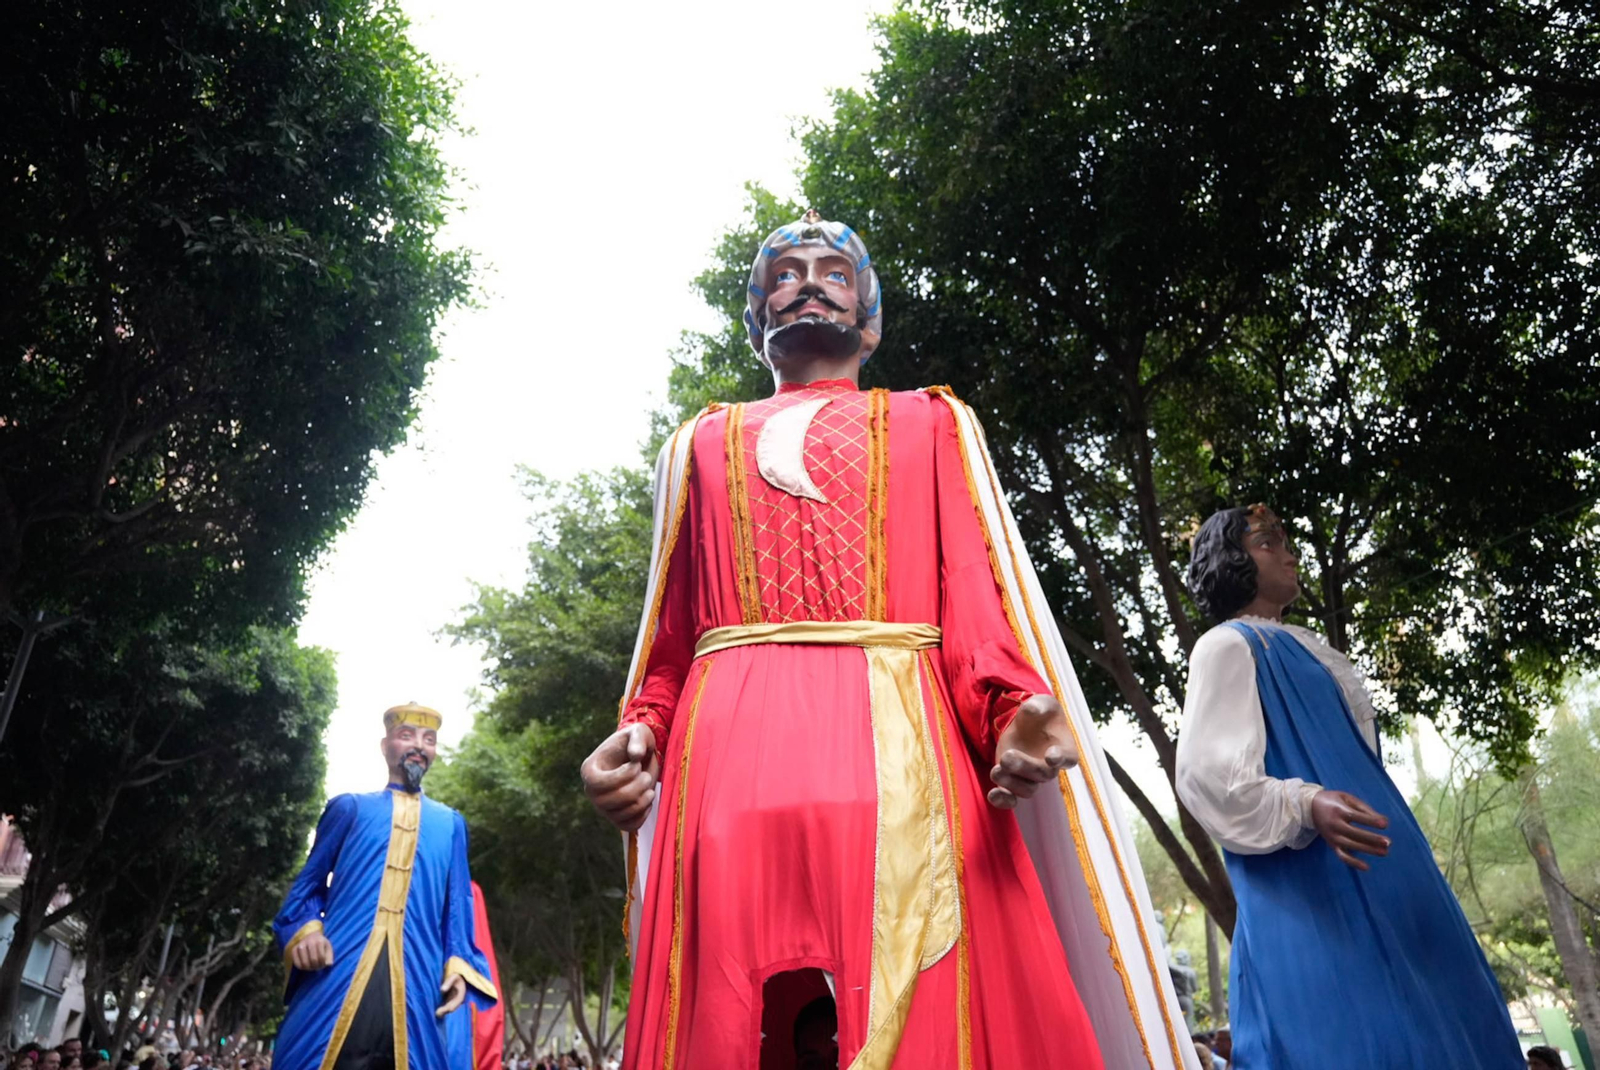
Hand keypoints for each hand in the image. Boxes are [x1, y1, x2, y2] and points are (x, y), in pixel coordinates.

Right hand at [289, 932, 333, 970]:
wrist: (310, 935)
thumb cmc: (320, 944)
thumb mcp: (327, 947)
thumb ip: (329, 956)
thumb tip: (328, 965)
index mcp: (319, 941)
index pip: (321, 957)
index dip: (322, 964)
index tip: (323, 965)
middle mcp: (309, 942)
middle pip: (313, 960)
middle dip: (316, 966)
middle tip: (317, 967)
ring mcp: (300, 945)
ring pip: (304, 963)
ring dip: (309, 968)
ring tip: (312, 967)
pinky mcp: (293, 949)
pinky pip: (296, 963)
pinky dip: (301, 967)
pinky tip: (305, 966)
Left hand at [436, 973, 465, 1016]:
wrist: (454, 978)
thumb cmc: (455, 976)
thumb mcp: (453, 977)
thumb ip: (448, 982)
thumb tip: (442, 990)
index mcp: (461, 993)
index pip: (458, 1001)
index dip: (454, 1005)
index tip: (448, 1009)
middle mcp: (458, 999)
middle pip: (453, 1006)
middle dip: (446, 1010)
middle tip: (438, 1013)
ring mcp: (453, 1001)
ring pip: (449, 1008)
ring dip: (443, 1012)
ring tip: (436, 1014)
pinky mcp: (448, 1001)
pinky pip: (445, 1007)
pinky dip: (442, 1010)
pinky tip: (436, 1012)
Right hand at [581, 724, 660, 831]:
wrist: (639, 759)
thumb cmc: (635, 743)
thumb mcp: (638, 732)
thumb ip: (638, 739)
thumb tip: (636, 756)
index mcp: (589, 771)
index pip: (599, 784)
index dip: (622, 776)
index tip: (636, 764)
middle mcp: (591, 793)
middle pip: (612, 800)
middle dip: (637, 787)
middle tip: (646, 775)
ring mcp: (604, 809)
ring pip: (623, 814)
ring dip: (643, 798)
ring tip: (648, 784)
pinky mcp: (617, 820)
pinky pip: (630, 826)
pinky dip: (643, 813)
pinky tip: (647, 797)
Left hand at [988, 694, 1077, 809]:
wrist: (1025, 723)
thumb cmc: (1039, 713)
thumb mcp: (1040, 704)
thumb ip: (1038, 706)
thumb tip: (1032, 709)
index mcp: (1063, 747)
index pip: (1068, 757)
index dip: (1061, 759)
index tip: (1051, 756)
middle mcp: (1050, 767)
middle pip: (1042, 775)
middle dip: (1024, 767)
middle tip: (1007, 758)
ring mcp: (1031, 776)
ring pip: (1027, 789)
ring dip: (1010, 783)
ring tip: (995, 770)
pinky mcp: (1014, 780)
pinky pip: (1012, 798)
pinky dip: (1003, 800)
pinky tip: (993, 795)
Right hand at [1310, 789, 1390, 869]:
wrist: (1309, 807)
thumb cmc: (1333, 801)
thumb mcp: (1347, 798)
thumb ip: (1364, 808)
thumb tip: (1384, 821)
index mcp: (1339, 810)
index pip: (1357, 817)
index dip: (1371, 821)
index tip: (1385, 824)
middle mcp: (1334, 824)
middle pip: (1355, 833)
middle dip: (1372, 838)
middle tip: (1388, 842)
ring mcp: (1332, 836)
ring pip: (1351, 845)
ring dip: (1368, 850)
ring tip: (1384, 852)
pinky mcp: (1331, 844)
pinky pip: (1342, 856)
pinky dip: (1353, 863)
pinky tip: (1366, 867)